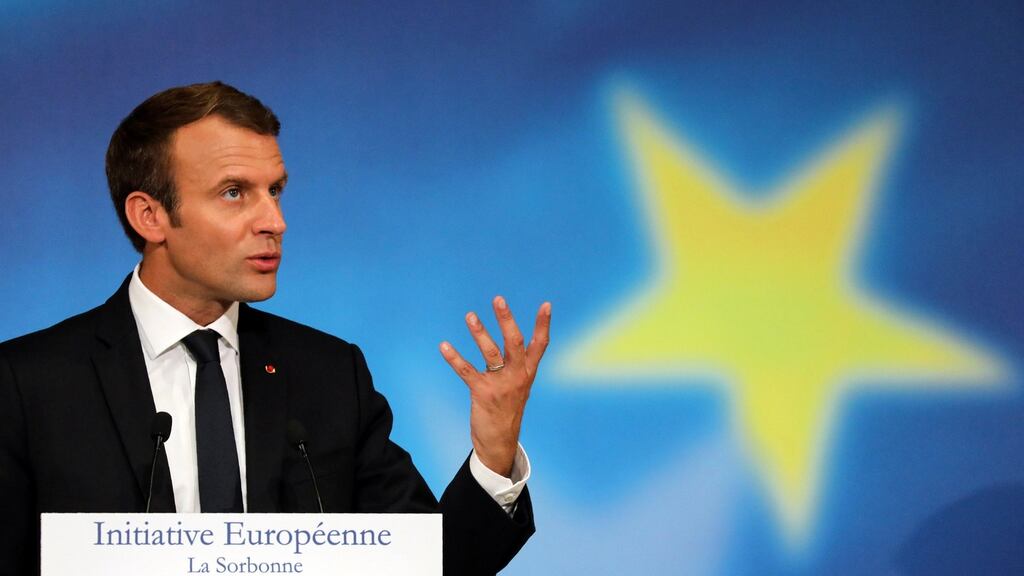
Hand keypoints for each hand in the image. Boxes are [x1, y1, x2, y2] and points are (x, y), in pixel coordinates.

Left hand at [440, 296, 550, 476]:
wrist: (500, 441)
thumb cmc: (508, 408)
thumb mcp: (520, 385)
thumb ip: (518, 364)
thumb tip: (512, 339)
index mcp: (528, 372)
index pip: (540, 344)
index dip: (543, 324)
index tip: (546, 305)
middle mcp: (518, 376)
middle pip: (514, 343)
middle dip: (506, 320)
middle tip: (498, 299)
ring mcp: (500, 385)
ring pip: (490, 353)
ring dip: (479, 332)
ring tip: (470, 316)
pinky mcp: (482, 393)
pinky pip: (467, 371)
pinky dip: (454, 357)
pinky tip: (444, 346)